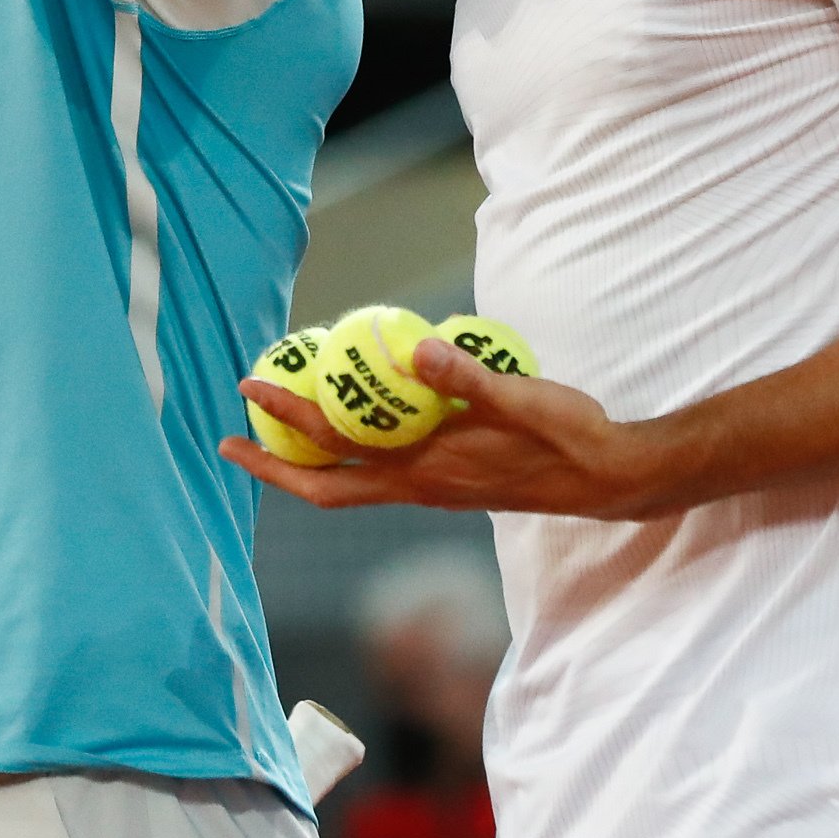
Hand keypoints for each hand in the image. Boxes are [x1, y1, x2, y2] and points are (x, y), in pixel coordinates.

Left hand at [223, 338, 667, 519]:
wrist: (607, 478)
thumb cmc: (567, 437)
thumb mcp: (520, 399)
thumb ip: (467, 378)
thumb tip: (417, 348)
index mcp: (426, 471)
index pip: (338, 451)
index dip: (288, 422)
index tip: (251, 390)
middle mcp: (420, 487)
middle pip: (326, 489)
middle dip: (274, 466)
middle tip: (231, 438)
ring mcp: (433, 489)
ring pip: (352, 484)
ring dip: (307, 460)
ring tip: (278, 426)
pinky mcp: (448, 481)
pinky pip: (380, 471)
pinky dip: (350, 451)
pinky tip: (354, 417)